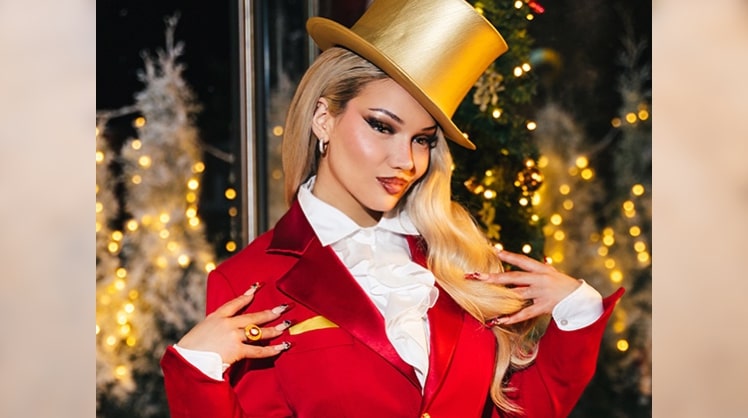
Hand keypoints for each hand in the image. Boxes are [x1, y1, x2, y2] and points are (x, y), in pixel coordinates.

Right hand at [177, 284, 292, 364]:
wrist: (187, 360)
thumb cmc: (190, 348)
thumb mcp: (201, 330)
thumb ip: (214, 327)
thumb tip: (222, 329)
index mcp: (216, 316)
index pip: (235, 303)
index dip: (247, 295)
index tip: (256, 288)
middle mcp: (227, 323)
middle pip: (253, 316)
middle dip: (270, 312)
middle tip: (284, 308)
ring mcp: (233, 336)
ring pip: (259, 331)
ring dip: (275, 329)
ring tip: (287, 325)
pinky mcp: (237, 350)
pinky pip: (258, 350)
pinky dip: (272, 350)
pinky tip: (283, 347)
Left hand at [473, 250, 580, 324]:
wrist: (578, 297)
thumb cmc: (561, 283)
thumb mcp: (550, 271)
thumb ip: (533, 268)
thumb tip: (518, 260)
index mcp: (541, 269)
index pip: (522, 260)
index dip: (508, 255)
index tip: (494, 250)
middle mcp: (540, 279)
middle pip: (514, 277)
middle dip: (495, 277)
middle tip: (478, 276)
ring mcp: (541, 293)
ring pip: (517, 294)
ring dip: (500, 296)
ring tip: (484, 296)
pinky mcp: (543, 307)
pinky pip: (525, 313)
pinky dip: (511, 317)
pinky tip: (499, 320)